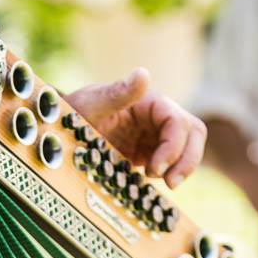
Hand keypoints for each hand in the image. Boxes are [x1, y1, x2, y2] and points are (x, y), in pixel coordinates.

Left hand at [64, 68, 206, 188]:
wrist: (64, 130)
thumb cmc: (75, 112)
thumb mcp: (91, 105)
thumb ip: (117, 93)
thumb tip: (143, 74)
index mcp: (148, 101)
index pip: (177, 121)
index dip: (173, 147)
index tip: (153, 169)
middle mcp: (158, 114)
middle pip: (193, 132)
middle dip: (187, 159)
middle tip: (169, 183)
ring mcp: (157, 133)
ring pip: (190, 146)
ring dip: (184, 167)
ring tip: (166, 184)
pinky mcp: (152, 150)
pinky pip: (175, 160)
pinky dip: (171, 172)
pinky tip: (152, 181)